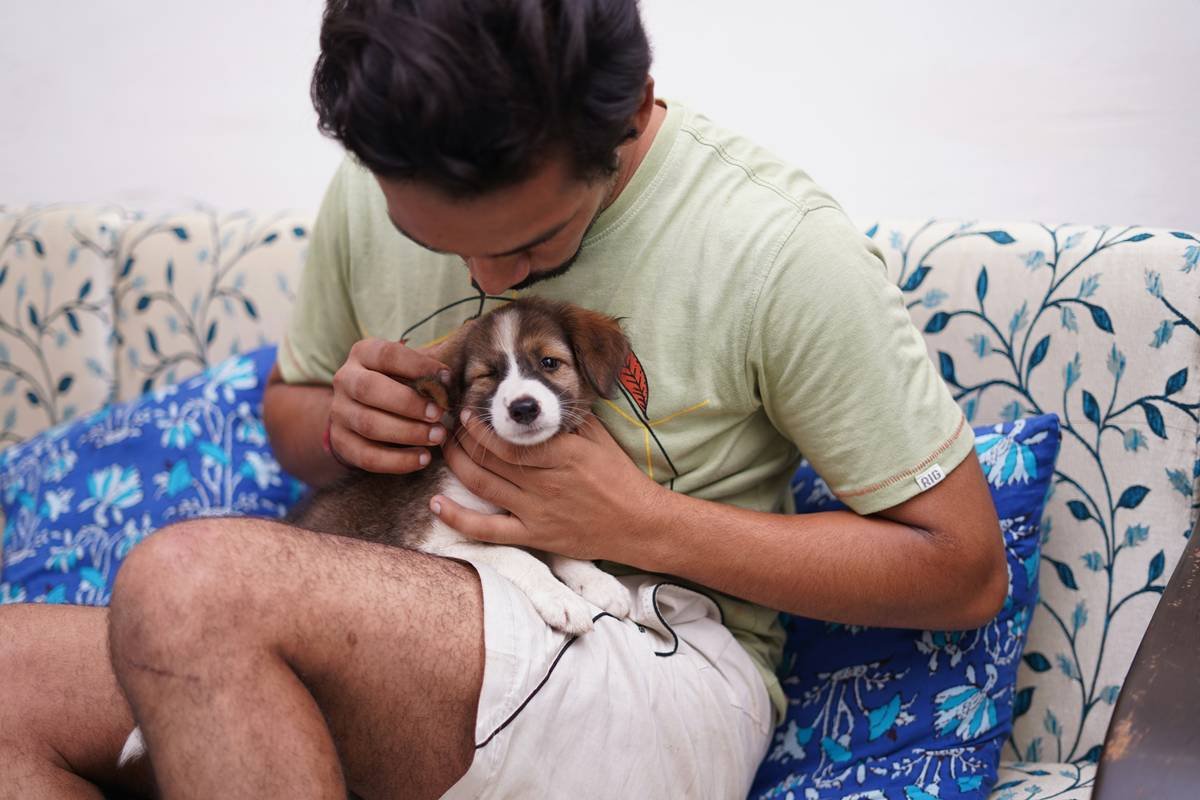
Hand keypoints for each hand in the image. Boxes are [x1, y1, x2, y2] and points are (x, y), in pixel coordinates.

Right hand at [327, 338, 451, 472]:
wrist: (361, 412)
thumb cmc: (399, 384)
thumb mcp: (409, 369)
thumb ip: (427, 371)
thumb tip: (448, 380)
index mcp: (363, 353)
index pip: (387, 355)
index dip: (418, 366)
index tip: (447, 378)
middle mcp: (345, 379)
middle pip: (369, 388)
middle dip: (408, 403)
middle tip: (439, 414)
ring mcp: (339, 412)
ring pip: (368, 424)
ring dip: (408, 433)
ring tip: (438, 437)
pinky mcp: (341, 441)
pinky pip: (367, 456)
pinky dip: (398, 461)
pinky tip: (423, 459)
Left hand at [434, 411, 665, 561]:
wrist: (637, 522)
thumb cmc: (618, 476)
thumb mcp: (598, 438)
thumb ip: (568, 417)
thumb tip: (539, 397)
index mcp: (562, 453)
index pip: (510, 437)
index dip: (481, 425)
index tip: (467, 411)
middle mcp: (545, 482)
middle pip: (490, 458)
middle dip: (463, 439)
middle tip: (449, 427)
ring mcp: (536, 511)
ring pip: (483, 486)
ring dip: (456, 466)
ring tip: (443, 450)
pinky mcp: (533, 536)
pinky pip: (488, 530)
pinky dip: (458, 518)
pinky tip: (437, 504)